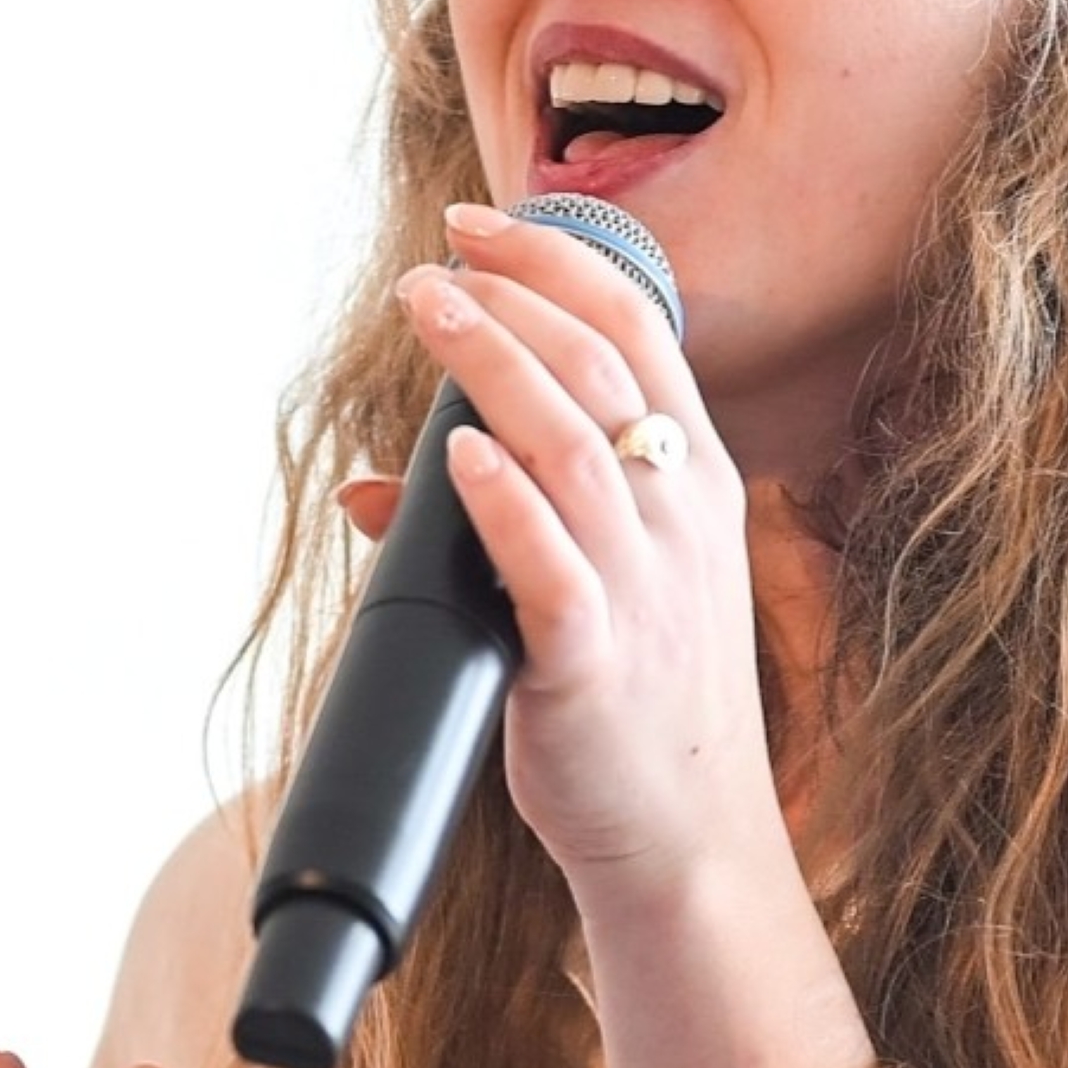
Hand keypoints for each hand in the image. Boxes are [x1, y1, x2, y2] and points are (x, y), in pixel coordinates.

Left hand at [381, 203, 783, 891]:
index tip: (480, 225)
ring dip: (494, 364)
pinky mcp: (594, 661)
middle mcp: (679, 521)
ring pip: (573, 443)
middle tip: (431, 267)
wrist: (688, 842)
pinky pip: (549, 564)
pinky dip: (501, 500)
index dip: (560, 262)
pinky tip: (456, 453)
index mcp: (695, 487)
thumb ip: (506, 522)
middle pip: (603, 366)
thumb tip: (372, 488)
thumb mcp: (598, 593)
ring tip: (428, 311)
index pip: (641, 332)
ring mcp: (644, 588)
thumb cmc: (636, 710)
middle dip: (513, 297)